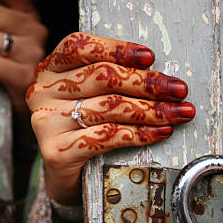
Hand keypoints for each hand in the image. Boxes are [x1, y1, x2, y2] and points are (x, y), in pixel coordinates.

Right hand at [26, 33, 195, 204]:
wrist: (66, 176)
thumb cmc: (83, 126)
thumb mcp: (89, 93)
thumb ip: (110, 76)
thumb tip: (159, 73)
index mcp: (50, 68)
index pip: (79, 46)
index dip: (117, 48)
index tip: (150, 57)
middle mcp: (44, 91)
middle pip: (102, 77)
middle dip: (146, 83)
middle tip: (178, 89)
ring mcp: (47, 121)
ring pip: (109, 107)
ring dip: (151, 110)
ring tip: (178, 112)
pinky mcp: (57, 150)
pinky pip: (106, 137)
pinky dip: (139, 133)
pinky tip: (160, 132)